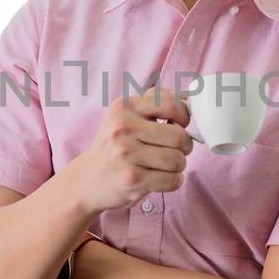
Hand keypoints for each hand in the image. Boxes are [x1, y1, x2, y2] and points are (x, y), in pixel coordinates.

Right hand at [64, 84, 194, 214]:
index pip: (171, 103)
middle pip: (179, 136)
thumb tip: (191, 97)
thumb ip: (155, 103)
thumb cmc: (115, 146)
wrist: (87, 180)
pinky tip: (159, 178)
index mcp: (125, 106)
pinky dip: (173, 181)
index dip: (184, 116)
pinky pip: (173, 180)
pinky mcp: (132, 179)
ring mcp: (126, 154)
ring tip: (164, 165)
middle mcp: (123, 128)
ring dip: (178, 166)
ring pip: (178, 160)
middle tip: (175, 150)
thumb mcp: (127, 116)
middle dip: (185, 146)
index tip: (180, 125)